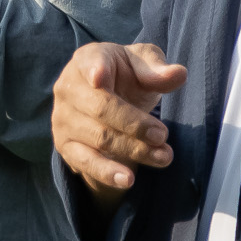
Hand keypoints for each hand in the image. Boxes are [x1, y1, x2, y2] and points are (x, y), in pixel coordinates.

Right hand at [51, 41, 187, 208]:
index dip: (95, 70)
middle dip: (135, 124)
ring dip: (135, 150)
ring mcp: (63, 118)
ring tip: (163, 157)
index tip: (100, 78)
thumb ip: (157, 67)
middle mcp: (67, 88)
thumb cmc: (126, 76)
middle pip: (100, 109)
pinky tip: (128, 180)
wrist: (107, 101)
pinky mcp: (65, 145)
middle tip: (163, 135)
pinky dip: (107, 173)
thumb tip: (178, 74)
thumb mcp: (143, 64)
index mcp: (86, 59)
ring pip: (100, 138)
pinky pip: (86, 162)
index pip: (90, 63)